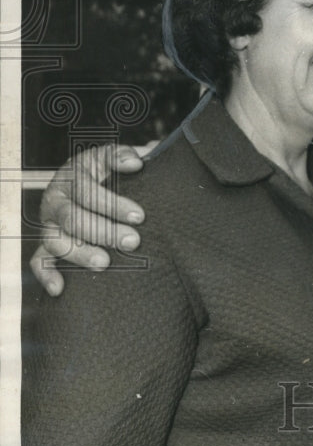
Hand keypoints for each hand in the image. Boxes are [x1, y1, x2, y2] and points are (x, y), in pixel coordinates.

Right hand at [29, 142, 154, 295]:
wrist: (86, 181)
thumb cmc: (102, 171)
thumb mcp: (109, 157)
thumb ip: (121, 156)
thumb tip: (135, 164)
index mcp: (71, 177)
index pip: (88, 192)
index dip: (114, 204)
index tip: (140, 216)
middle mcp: (55, 201)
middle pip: (73, 218)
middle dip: (105, 231)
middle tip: (133, 241)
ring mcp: (49, 224)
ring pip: (56, 241)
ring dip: (81, 253)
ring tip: (105, 262)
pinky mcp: (47, 244)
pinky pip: (39, 261)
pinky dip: (47, 275)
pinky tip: (60, 289)